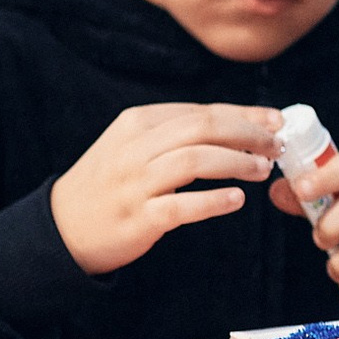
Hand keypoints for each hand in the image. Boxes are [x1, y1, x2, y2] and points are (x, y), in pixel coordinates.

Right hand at [50, 104, 278, 276]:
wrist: (60, 227)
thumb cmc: (111, 183)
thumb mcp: (134, 145)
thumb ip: (178, 133)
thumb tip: (240, 124)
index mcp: (137, 122)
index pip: (202, 111)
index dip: (245, 114)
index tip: (277, 121)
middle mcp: (135, 148)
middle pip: (203, 128)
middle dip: (248, 134)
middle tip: (276, 146)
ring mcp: (135, 183)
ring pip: (196, 160)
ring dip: (237, 163)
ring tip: (263, 170)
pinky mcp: (138, 218)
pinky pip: (182, 205)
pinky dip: (214, 201)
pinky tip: (236, 200)